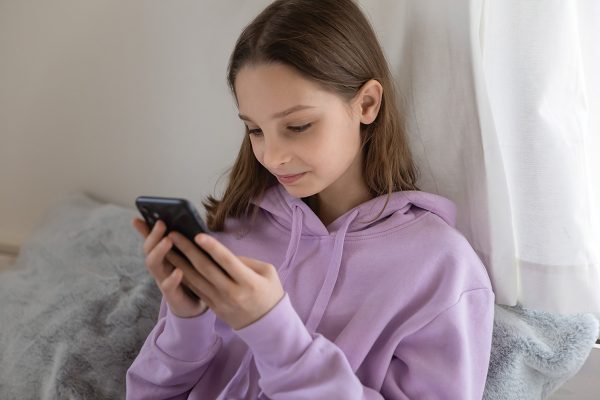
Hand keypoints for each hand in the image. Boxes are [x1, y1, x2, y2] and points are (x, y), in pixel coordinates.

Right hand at [132, 217, 208, 317]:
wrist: (196, 305)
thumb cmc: (192, 277)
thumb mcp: (186, 257)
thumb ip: (181, 243)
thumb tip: (181, 221)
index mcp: (163, 258)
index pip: (150, 241)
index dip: (143, 229)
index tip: (138, 217)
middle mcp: (160, 268)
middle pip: (149, 250)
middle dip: (153, 236)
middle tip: (161, 223)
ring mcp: (164, 281)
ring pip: (154, 265)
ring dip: (160, 251)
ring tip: (168, 240)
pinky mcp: (173, 296)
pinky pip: (169, 287)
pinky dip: (172, 278)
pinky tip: (178, 270)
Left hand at [167, 231, 284, 329]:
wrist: (267, 325)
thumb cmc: (269, 293)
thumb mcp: (268, 273)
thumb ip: (246, 261)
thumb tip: (222, 254)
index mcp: (248, 282)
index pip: (227, 261)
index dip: (212, 247)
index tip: (198, 235)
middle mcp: (232, 292)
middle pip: (205, 268)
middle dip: (188, 250)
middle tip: (173, 235)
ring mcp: (220, 302)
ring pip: (195, 279)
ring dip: (179, 262)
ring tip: (166, 247)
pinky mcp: (214, 308)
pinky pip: (196, 290)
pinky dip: (183, 276)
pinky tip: (173, 265)